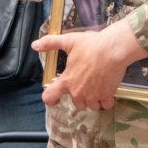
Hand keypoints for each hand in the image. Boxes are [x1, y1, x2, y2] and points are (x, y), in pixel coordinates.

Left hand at [33, 18, 147, 109]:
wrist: (113, 49)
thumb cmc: (91, 45)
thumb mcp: (69, 41)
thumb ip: (51, 43)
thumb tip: (35, 45)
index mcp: (67, 81)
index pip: (49, 97)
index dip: (50, 100)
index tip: (55, 99)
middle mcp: (78, 92)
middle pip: (77, 103)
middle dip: (81, 96)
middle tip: (87, 82)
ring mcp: (93, 96)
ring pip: (91, 105)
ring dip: (94, 99)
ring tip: (98, 85)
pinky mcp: (107, 96)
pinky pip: (105, 105)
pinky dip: (107, 100)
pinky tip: (108, 89)